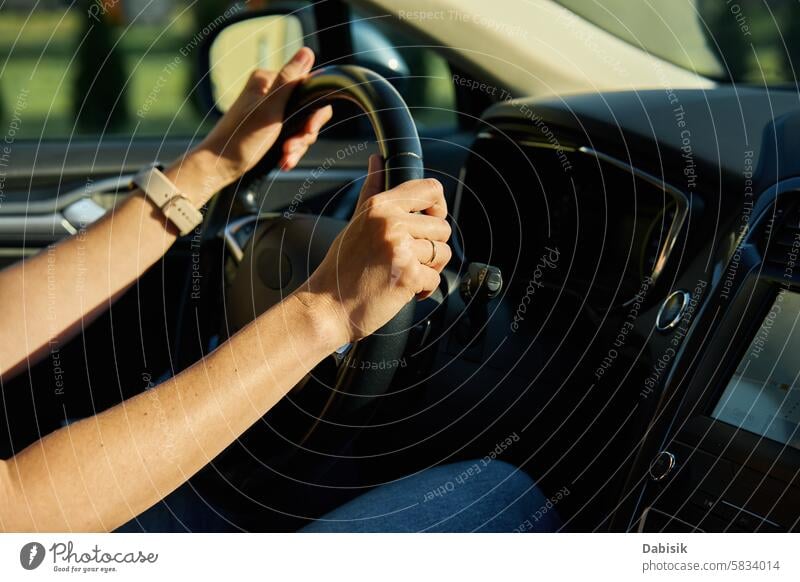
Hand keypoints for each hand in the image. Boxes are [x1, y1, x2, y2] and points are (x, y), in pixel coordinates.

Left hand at [172, 47, 331, 203]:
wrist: (220, 166)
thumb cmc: (240, 138)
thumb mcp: (269, 108)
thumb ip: (289, 81)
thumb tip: (307, 51)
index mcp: (268, 81)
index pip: (309, 89)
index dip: (314, 112)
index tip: (308, 129)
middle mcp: (271, 93)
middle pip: (308, 111)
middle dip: (304, 134)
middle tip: (291, 148)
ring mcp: (272, 112)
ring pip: (302, 127)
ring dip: (297, 146)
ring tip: (285, 159)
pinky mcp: (272, 129)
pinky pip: (293, 138)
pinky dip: (291, 152)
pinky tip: (284, 162)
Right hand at [298, 156, 451, 346]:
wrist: (326, 307)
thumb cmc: (340, 270)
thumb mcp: (355, 222)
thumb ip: (372, 191)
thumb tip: (377, 160)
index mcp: (380, 206)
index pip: (431, 190)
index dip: (438, 208)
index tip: (429, 223)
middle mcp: (391, 222)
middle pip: (443, 228)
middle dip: (431, 248)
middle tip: (408, 260)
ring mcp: (400, 248)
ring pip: (443, 254)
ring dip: (429, 269)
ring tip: (403, 274)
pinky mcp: (408, 275)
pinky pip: (436, 279)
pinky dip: (423, 290)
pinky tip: (401, 290)